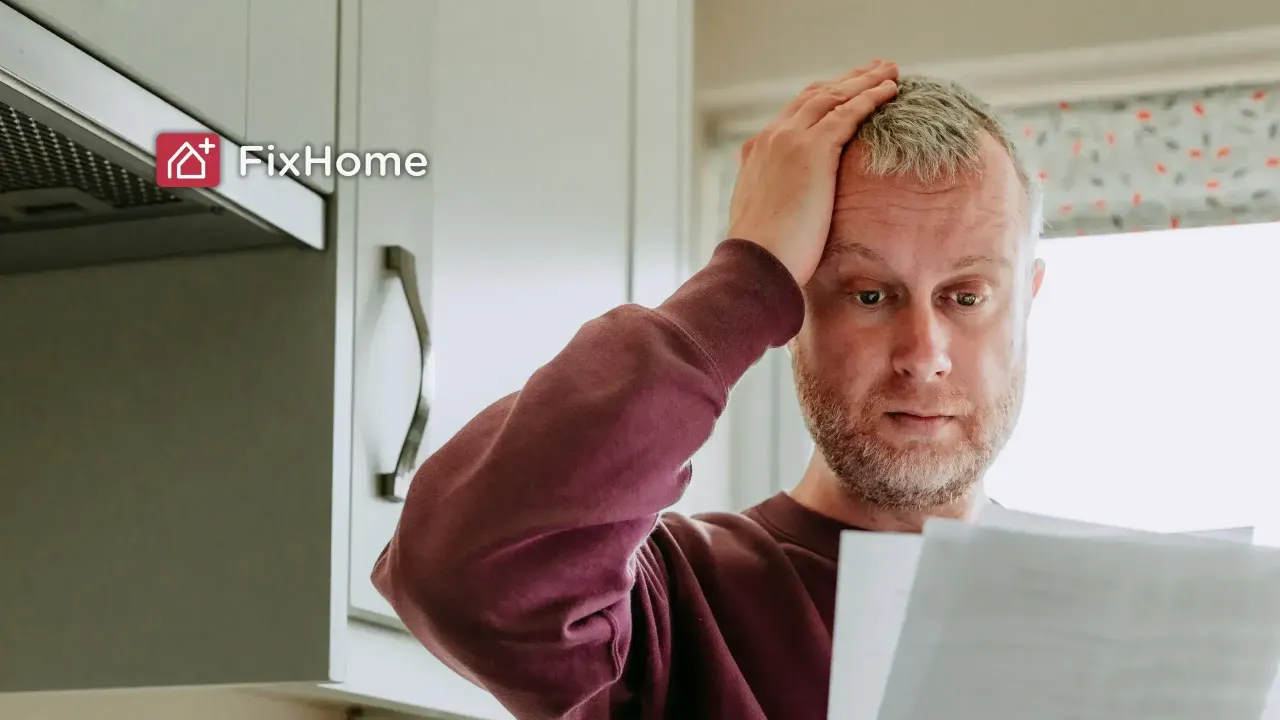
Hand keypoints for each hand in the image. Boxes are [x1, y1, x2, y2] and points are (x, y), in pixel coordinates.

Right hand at [727, 60, 898, 286]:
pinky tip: (891, 90)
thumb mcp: (763, 218)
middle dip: (846, 80)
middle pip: (815, 95)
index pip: (794, 113)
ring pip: (833, 96)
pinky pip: (848, 112)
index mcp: (758, 151)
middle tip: (873, 69)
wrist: (756, 263)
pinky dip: (870, 97)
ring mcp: (790, 140)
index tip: (845, 90)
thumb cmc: (763, 255)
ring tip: (890, 71)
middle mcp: (772, 137)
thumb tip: (786, 209)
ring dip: (864, 80)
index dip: (823, 98)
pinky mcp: (812, 149)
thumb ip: (774, 199)